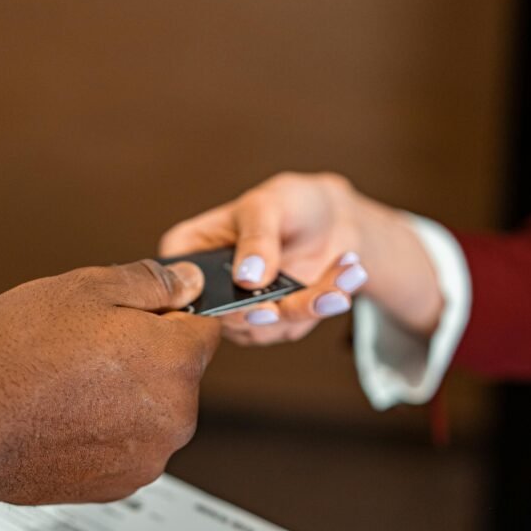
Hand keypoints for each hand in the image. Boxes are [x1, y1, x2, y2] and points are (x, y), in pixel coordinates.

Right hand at [160, 172, 442, 345]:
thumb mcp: (267, 205)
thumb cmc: (289, 203)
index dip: (205, 299)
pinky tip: (348, 272)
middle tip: (280, 308)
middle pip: (224, 317)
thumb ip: (257, 238)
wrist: (331, 220)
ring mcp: (242, 311)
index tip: (240, 299)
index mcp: (191, 253)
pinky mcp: (277, 323)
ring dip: (310, 303)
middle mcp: (212, 289)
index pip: (182, 285)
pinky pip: (298, 323)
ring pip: (267, 327)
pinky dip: (328, 301)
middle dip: (264, 311)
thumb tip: (247, 277)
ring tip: (345, 269)